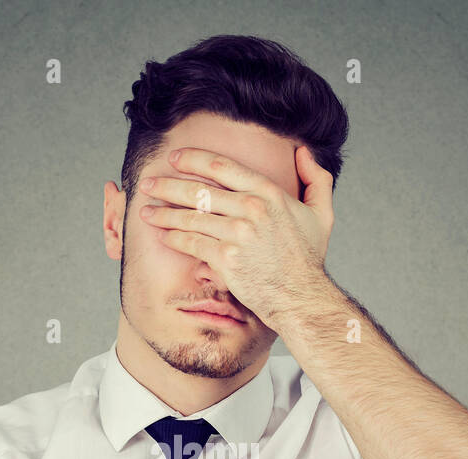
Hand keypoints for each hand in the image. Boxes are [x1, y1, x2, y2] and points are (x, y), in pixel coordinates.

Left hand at [137, 145, 334, 324]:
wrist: (300, 297)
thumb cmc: (307, 258)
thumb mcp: (321, 214)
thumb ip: (316, 179)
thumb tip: (303, 151)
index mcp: (269, 192)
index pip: (221, 166)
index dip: (192, 159)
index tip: (174, 158)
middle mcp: (251, 209)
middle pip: (198, 190)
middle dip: (167, 185)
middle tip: (148, 184)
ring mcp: (237, 234)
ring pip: (190, 217)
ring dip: (163, 213)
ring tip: (146, 211)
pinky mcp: (226, 259)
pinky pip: (192, 243)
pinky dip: (174, 237)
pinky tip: (162, 235)